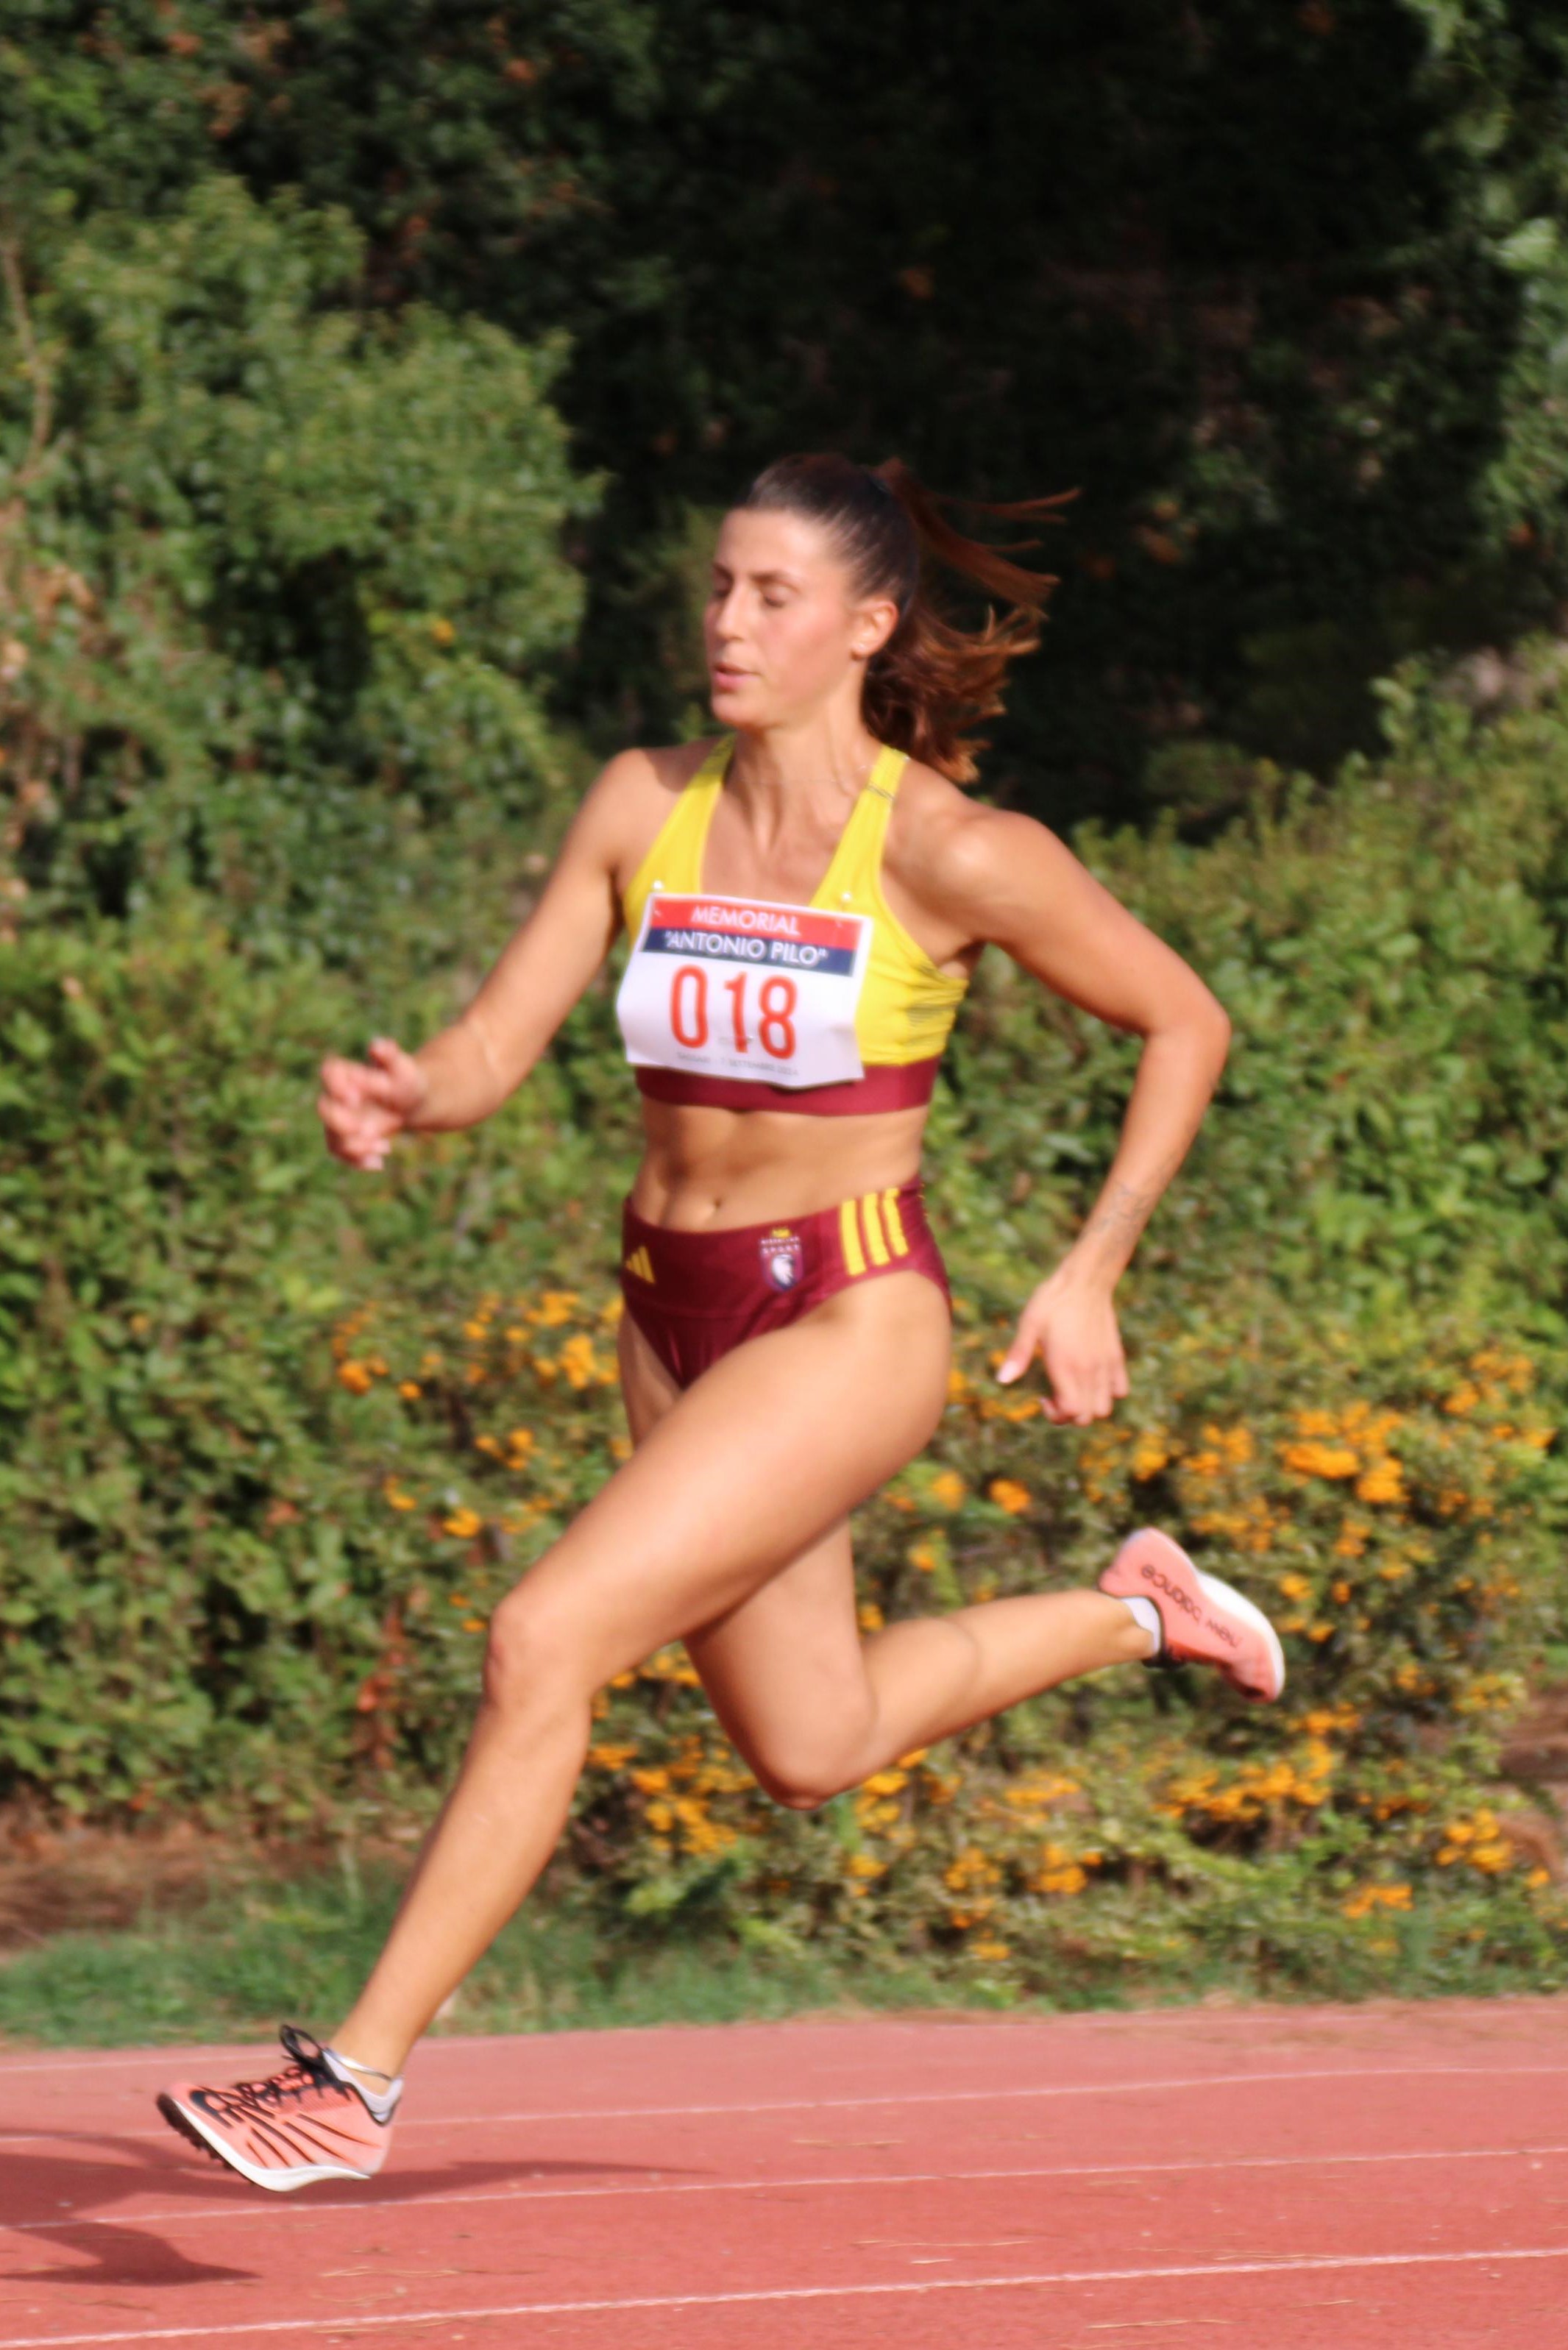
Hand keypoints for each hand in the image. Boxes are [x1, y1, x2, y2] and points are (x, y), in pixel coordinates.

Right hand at [316, 1036, 428, 1171]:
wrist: (412, 1101)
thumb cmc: (406, 1079)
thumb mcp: (404, 1067)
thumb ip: (390, 1056)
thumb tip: (378, 1045)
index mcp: (347, 1072)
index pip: (330, 1073)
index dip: (337, 1086)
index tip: (355, 1099)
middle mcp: (337, 1095)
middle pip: (325, 1108)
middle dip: (343, 1122)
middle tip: (370, 1130)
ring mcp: (338, 1118)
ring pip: (332, 1136)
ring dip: (354, 1147)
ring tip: (384, 1147)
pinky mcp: (344, 1137)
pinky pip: (341, 1153)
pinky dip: (358, 1161)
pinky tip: (379, 1162)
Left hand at [996, 1263, 1128, 1425]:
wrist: (1086, 1280)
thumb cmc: (1053, 1300)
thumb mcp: (1029, 1324)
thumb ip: (1018, 1355)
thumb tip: (1001, 1381)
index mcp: (1066, 1365)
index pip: (1071, 1412)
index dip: (1055, 1415)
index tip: (1042, 1398)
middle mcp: (1089, 1370)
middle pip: (1087, 1417)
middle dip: (1068, 1416)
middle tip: (1055, 1396)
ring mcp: (1105, 1365)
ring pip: (1104, 1408)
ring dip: (1088, 1407)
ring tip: (1073, 1389)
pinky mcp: (1116, 1357)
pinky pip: (1120, 1390)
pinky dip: (1108, 1393)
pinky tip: (1092, 1379)